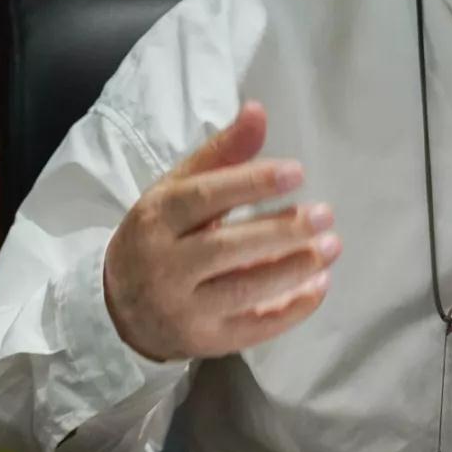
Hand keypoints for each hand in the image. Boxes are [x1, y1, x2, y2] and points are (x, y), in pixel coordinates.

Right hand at [103, 103, 339, 360]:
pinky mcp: (205, 341)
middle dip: (281, 231)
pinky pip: (253, 329)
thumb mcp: (179, 189)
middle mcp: (165, 266)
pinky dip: (291, 309)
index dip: (252, 183)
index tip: (297, 172)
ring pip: (243, 291)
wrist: (119, 308)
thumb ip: (221, 154)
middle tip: (325, 214)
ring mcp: (184, 309)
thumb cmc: (161, 235)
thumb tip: (258, 110)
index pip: (204, 197)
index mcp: (157, 218)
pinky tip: (320, 285)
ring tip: (332, 247)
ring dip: (293, 269)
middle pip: (226, 248)